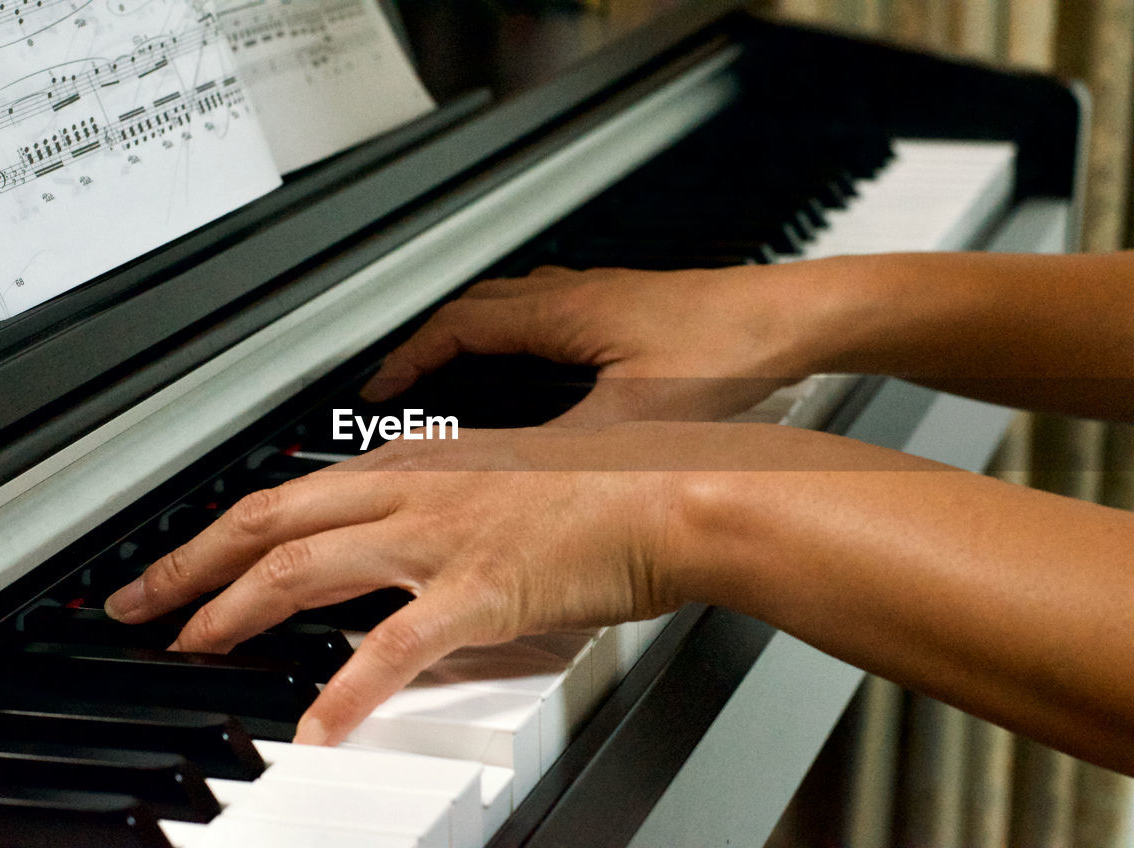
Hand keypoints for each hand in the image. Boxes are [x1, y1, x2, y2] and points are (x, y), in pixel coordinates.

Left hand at [101, 422, 804, 745]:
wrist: (671, 492)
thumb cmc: (603, 485)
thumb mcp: (503, 477)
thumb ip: (442, 503)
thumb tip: (398, 535)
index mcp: (419, 463)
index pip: (294, 492)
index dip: (224, 527)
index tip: (183, 557)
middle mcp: (414, 492)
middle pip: (270, 519)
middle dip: (190, 562)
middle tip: (137, 601)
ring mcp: (440, 538)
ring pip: (304, 566)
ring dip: (234, 609)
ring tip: (189, 646)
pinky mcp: (479, 592)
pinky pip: (392, 646)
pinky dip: (346, 689)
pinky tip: (317, 726)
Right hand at [359, 263, 836, 424]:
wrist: (797, 319)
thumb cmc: (731, 351)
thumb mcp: (636, 418)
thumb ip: (565, 447)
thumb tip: (509, 480)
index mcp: (563, 312)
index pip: (458, 325)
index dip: (408, 358)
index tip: (378, 387)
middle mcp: (575, 293)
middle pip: (474, 308)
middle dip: (429, 345)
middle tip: (401, 382)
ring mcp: (601, 296)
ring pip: (511, 305)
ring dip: (472, 336)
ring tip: (451, 375)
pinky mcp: (628, 308)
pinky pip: (546, 312)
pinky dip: (516, 338)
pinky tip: (536, 373)